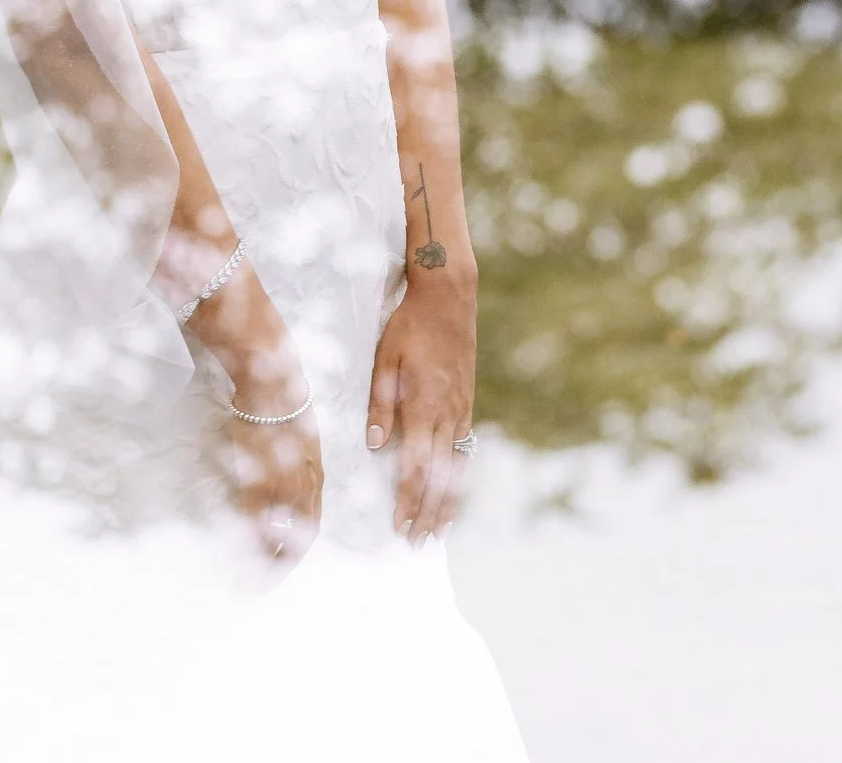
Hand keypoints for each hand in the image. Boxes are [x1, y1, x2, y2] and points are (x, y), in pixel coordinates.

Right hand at [216, 390, 324, 566]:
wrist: (270, 381)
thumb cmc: (283, 404)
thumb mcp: (301, 439)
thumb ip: (298, 466)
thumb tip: (287, 490)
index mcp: (315, 475)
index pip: (311, 523)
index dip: (298, 548)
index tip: (285, 564)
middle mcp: (305, 483)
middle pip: (299, 536)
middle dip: (283, 564)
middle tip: (265, 584)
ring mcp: (282, 482)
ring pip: (277, 534)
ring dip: (265, 560)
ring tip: (251, 579)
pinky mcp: (259, 477)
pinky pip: (255, 520)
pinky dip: (249, 541)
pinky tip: (240, 555)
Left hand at [366, 265, 477, 545]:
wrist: (449, 297)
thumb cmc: (410, 326)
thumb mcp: (386, 360)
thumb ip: (380, 404)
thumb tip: (373, 445)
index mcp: (423, 405)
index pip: (415, 467)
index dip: (407, 500)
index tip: (399, 526)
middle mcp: (447, 414)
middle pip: (439, 477)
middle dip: (428, 514)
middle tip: (418, 544)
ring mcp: (461, 409)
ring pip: (456, 468)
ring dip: (447, 503)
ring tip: (439, 531)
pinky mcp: (467, 402)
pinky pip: (464, 449)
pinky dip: (458, 477)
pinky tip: (453, 491)